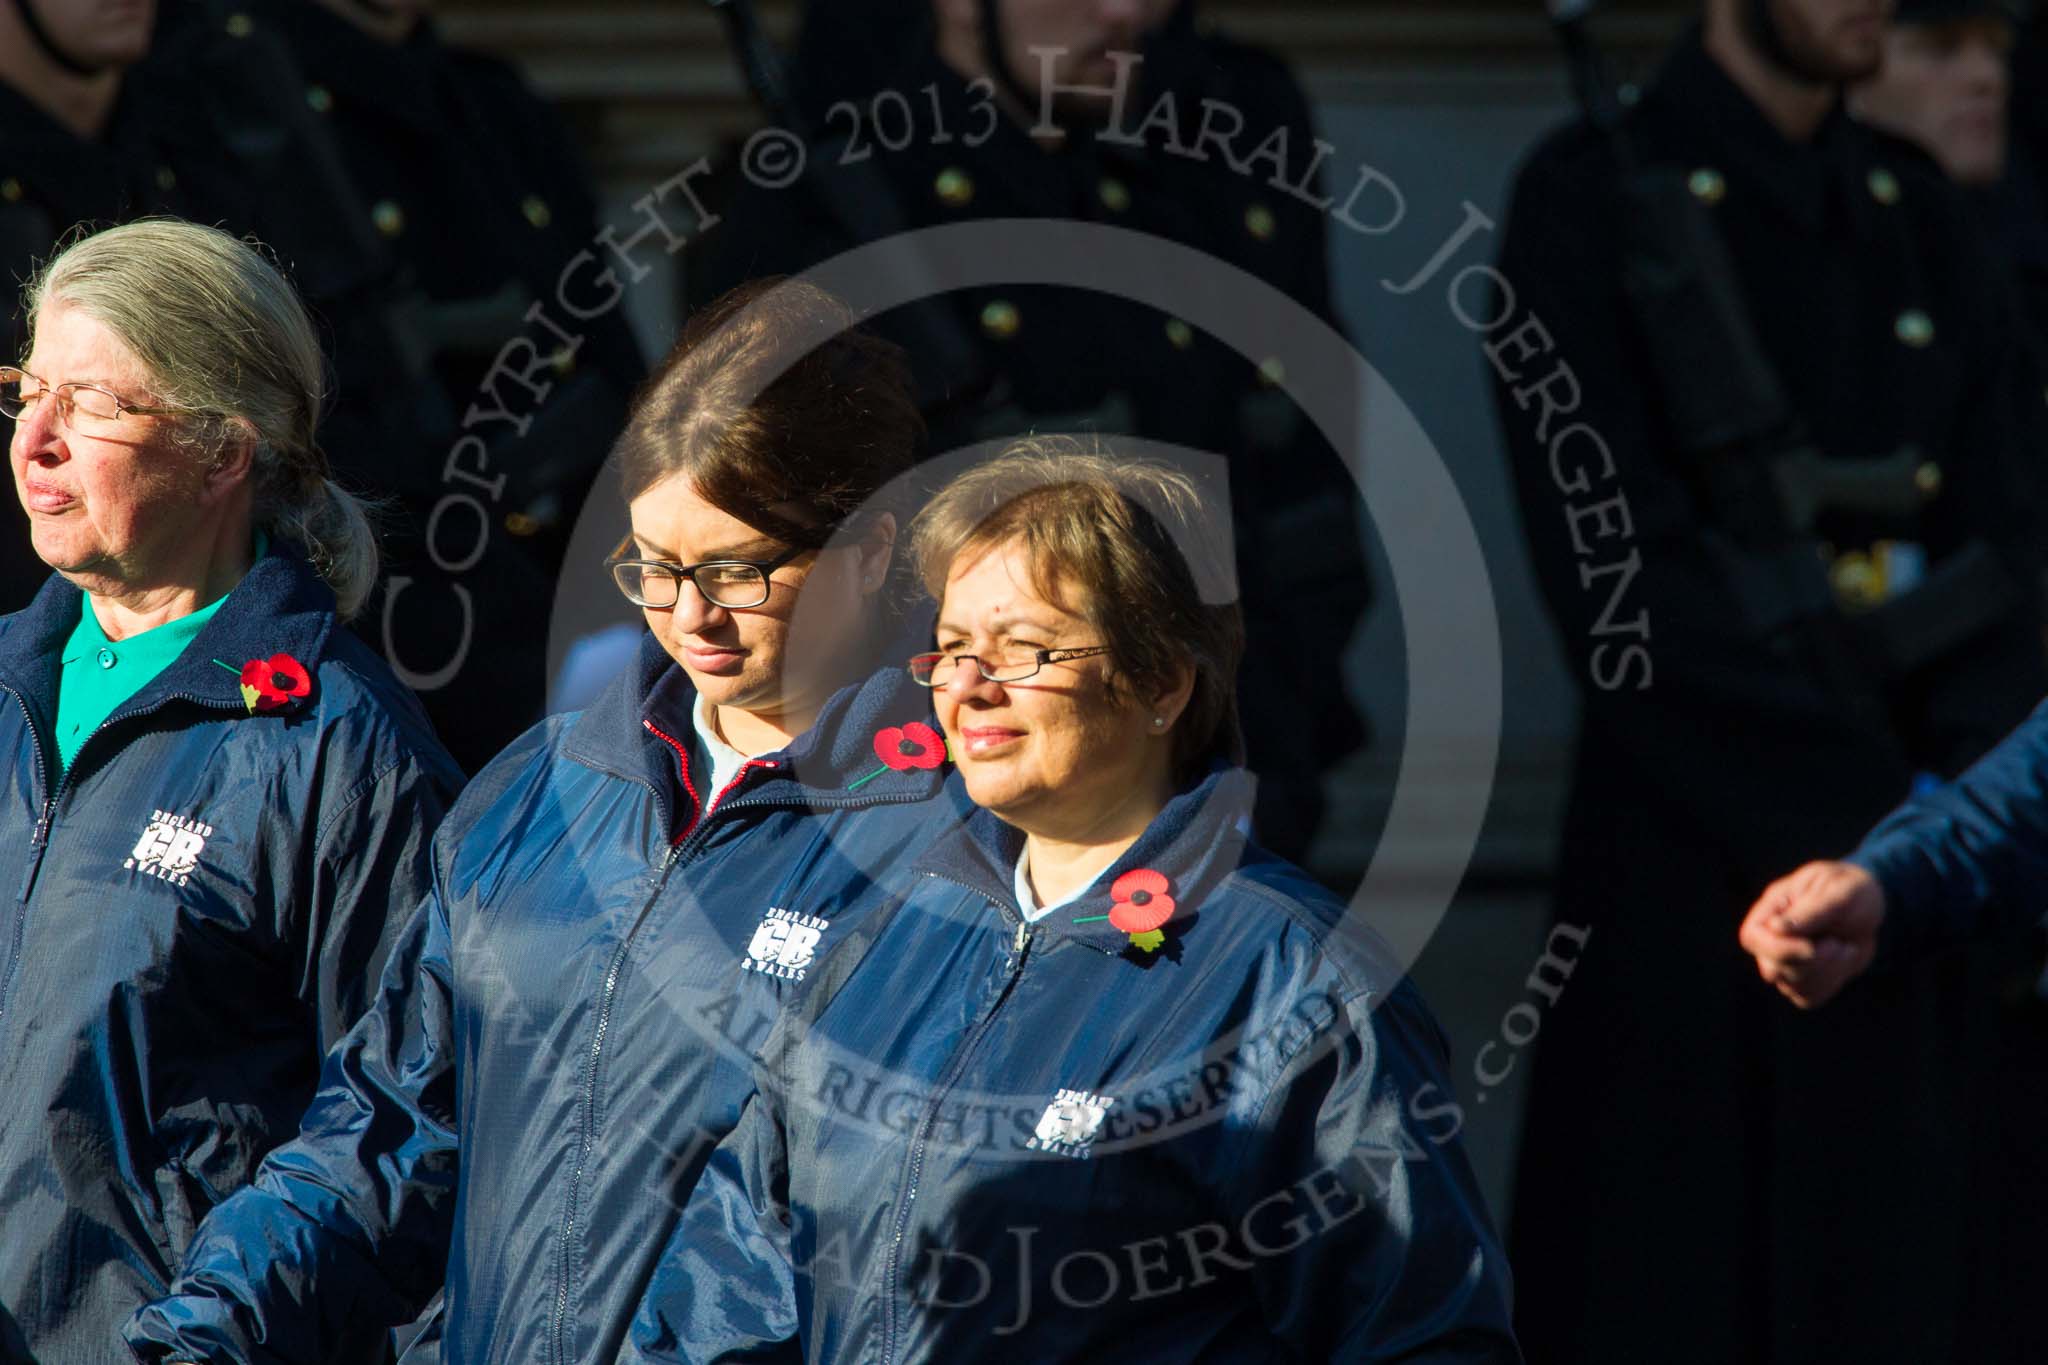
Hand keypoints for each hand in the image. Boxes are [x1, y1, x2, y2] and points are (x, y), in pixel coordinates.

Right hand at [1738, 861, 1885, 1008]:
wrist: (1870, 907)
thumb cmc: (1852, 890)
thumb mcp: (1839, 892)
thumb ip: (1810, 910)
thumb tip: (1774, 928)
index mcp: (1772, 909)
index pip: (1752, 937)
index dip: (1778, 949)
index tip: (1812, 947)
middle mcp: (1772, 937)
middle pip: (1771, 968)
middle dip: (1811, 962)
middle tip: (1839, 943)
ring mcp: (1786, 961)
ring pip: (1790, 986)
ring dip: (1826, 971)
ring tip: (1846, 947)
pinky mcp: (1805, 979)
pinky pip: (1807, 997)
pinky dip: (1830, 983)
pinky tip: (1843, 961)